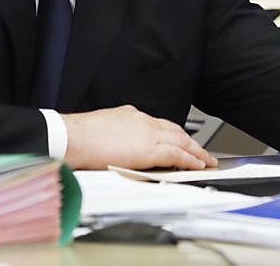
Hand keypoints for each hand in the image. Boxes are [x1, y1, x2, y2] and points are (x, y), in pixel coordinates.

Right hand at [62, 105, 217, 169]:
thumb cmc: (79, 136)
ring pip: (181, 140)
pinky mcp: (149, 148)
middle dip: (190, 141)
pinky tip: (198, 164)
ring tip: (206, 159)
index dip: (173, 133)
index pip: (159, 125)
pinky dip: (190, 158)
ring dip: (196, 150)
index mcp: (131, 116)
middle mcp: (143, 121)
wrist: (73, 136)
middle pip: (175, 130)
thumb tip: (119, 147)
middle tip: (201, 150)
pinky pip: (177, 153)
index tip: (180, 140)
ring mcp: (148, 133)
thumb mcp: (103, 129)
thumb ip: (117, 136)